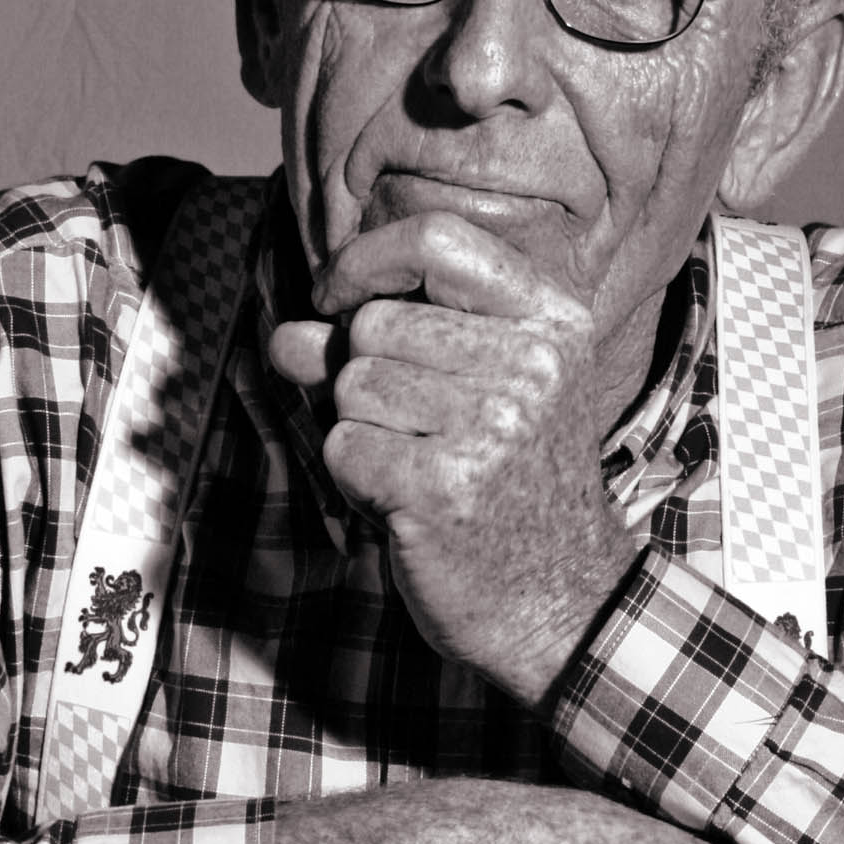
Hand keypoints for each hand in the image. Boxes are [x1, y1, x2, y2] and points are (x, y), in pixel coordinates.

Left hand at [267, 212, 639, 705]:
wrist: (558, 602)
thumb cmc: (505, 486)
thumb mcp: (467, 393)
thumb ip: (378, 347)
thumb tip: (286, 334)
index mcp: (552, 320)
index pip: (437, 240)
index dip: (364, 260)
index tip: (334, 297)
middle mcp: (533, 363)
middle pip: (376, 322)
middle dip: (363, 375)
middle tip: (413, 431)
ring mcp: (495, 424)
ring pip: (353, 383)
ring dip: (361, 430)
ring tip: (417, 468)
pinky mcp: (447, 485)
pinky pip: (344, 444)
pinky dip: (354, 478)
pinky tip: (404, 502)